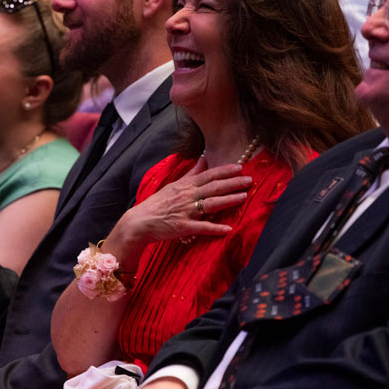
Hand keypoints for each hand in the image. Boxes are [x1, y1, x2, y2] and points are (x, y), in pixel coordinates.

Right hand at [114, 157, 252, 247]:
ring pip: (211, 204)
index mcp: (185, 186)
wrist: (139, 222)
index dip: (225, 171)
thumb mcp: (173, 185)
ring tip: (244, 197)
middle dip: (233, 183)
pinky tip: (228, 229)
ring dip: (228, 200)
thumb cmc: (157, 204)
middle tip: (249, 180)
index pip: (209, 175)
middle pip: (213, 187)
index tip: (240, 168)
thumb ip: (191, 174)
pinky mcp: (183, 227)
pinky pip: (202, 228)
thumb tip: (203, 159)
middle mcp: (187, 196)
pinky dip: (215, 228)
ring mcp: (186, 212)